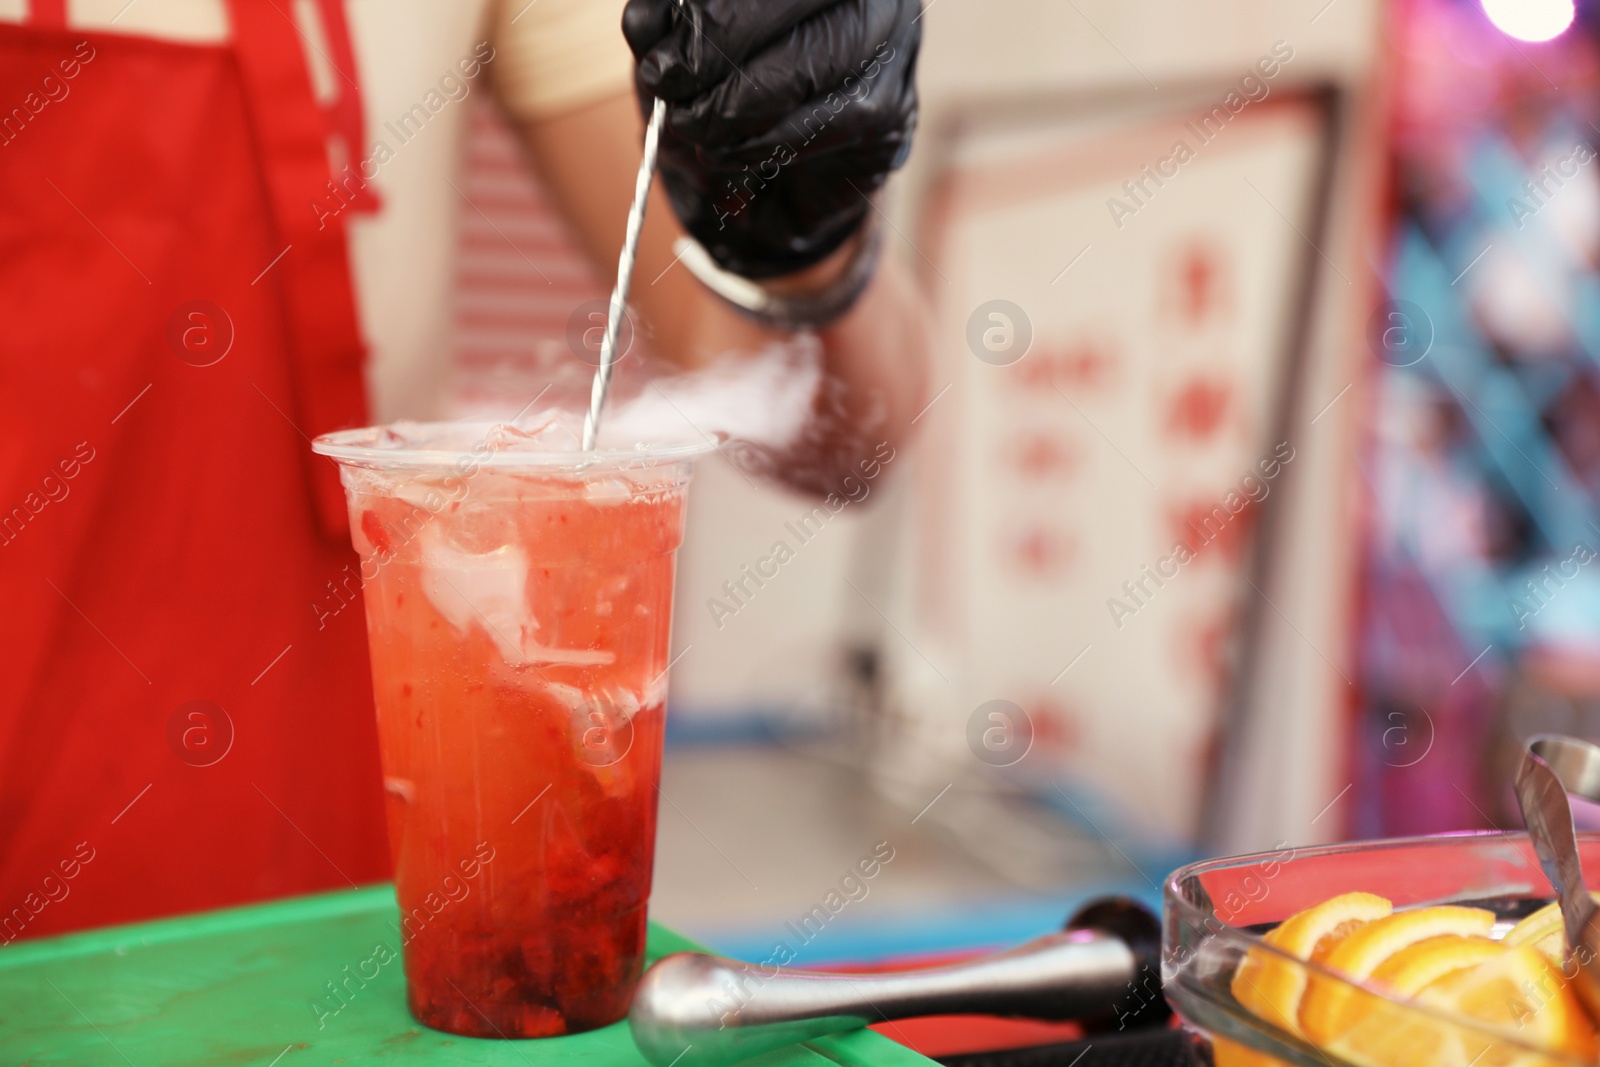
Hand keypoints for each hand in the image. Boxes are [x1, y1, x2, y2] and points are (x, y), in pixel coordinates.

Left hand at [622, 0, 920, 279]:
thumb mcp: (685, 53)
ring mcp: (890, 46)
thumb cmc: (731, 94)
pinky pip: (819, 124)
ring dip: (733, 107)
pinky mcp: (892, 110)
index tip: (659, 58)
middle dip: (716, 52)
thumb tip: (649, 23)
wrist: (779, 185)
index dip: (707, 10)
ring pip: (807, 64)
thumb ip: (667, 24)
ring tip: (693, 129)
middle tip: (670, 93)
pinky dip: (761, 144)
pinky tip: (728, 154)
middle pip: (790, 1)